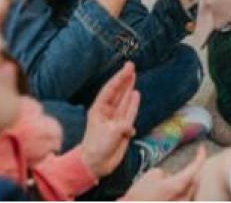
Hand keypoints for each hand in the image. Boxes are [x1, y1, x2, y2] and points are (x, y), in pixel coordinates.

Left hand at [79, 62, 138, 177]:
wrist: (94, 165)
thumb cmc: (98, 147)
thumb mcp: (111, 133)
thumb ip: (124, 125)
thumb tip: (130, 126)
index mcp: (99, 110)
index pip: (111, 89)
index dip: (120, 77)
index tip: (129, 67)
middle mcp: (107, 112)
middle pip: (117, 92)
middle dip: (124, 79)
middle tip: (131, 66)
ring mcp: (114, 120)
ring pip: (123, 101)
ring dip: (128, 90)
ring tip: (133, 77)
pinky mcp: (121, 128)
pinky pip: (129, 114)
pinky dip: (132, 106)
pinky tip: (136, 97)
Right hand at [123, 145, 205, 200]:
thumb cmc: (138, 195)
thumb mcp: (151, 175)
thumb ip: (166, 173)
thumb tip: (169, 177)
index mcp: (178, 185)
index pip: (196, 167)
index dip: (200, 156)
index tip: (201, 148)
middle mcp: (183, 197)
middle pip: (195, 180)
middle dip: (195, 170)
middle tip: (193, 161)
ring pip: (190, 191)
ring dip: (188, 182)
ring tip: (180, 176)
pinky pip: (183, 198)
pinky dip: (182, 191)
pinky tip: (173, 189)